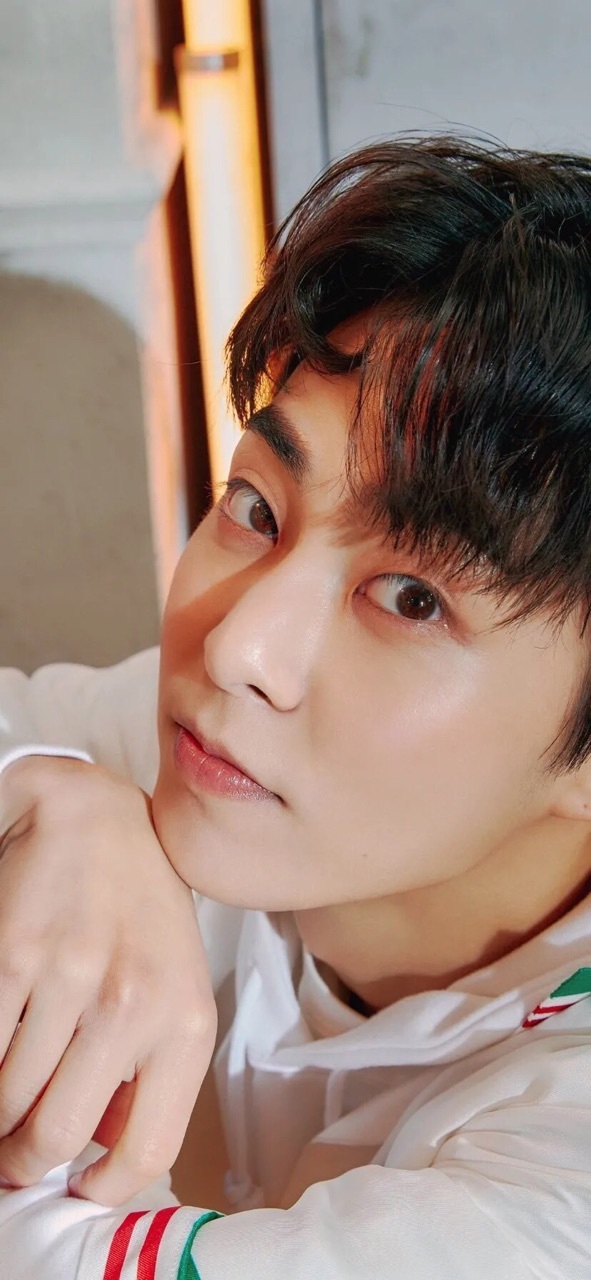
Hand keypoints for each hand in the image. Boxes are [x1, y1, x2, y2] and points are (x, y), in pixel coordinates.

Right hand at [0, 756, 216, 1204]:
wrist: (99, 818)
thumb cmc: (140, 911)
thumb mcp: (176, 988)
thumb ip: (151, 1071)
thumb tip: (98, 1153)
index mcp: (187, 1022)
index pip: (148, 1149)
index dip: (103, 1187)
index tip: (77, 1186)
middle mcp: (135, 1004)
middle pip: (58, 1136)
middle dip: (26, 1160)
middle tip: (15, 1151)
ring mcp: (72, 977)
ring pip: (8, 1099)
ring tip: (8, 1092)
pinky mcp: (14, 952)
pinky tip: (1, 1044)